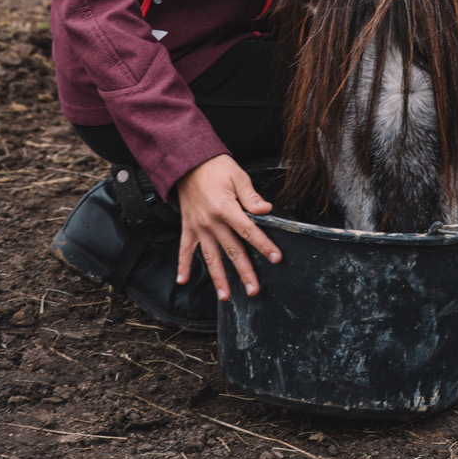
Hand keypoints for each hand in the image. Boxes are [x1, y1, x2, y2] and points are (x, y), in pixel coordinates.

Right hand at [176, 154, 280, 300]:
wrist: (187, 162)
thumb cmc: (215, 167)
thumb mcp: (237, 176)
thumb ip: (251, 196)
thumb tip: (266, 210)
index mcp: (226, 208)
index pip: (248, 231)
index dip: (263, 244)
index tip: (275, 258)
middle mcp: (211, 221)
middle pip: (232, 250)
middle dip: (244, 271)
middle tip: (254, 290)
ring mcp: (198, 227)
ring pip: (210, 256)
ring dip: (218, 277)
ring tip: (225, 296)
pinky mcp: (188, 227)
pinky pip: (185, 249)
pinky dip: (182, 265)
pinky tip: (182, 280)